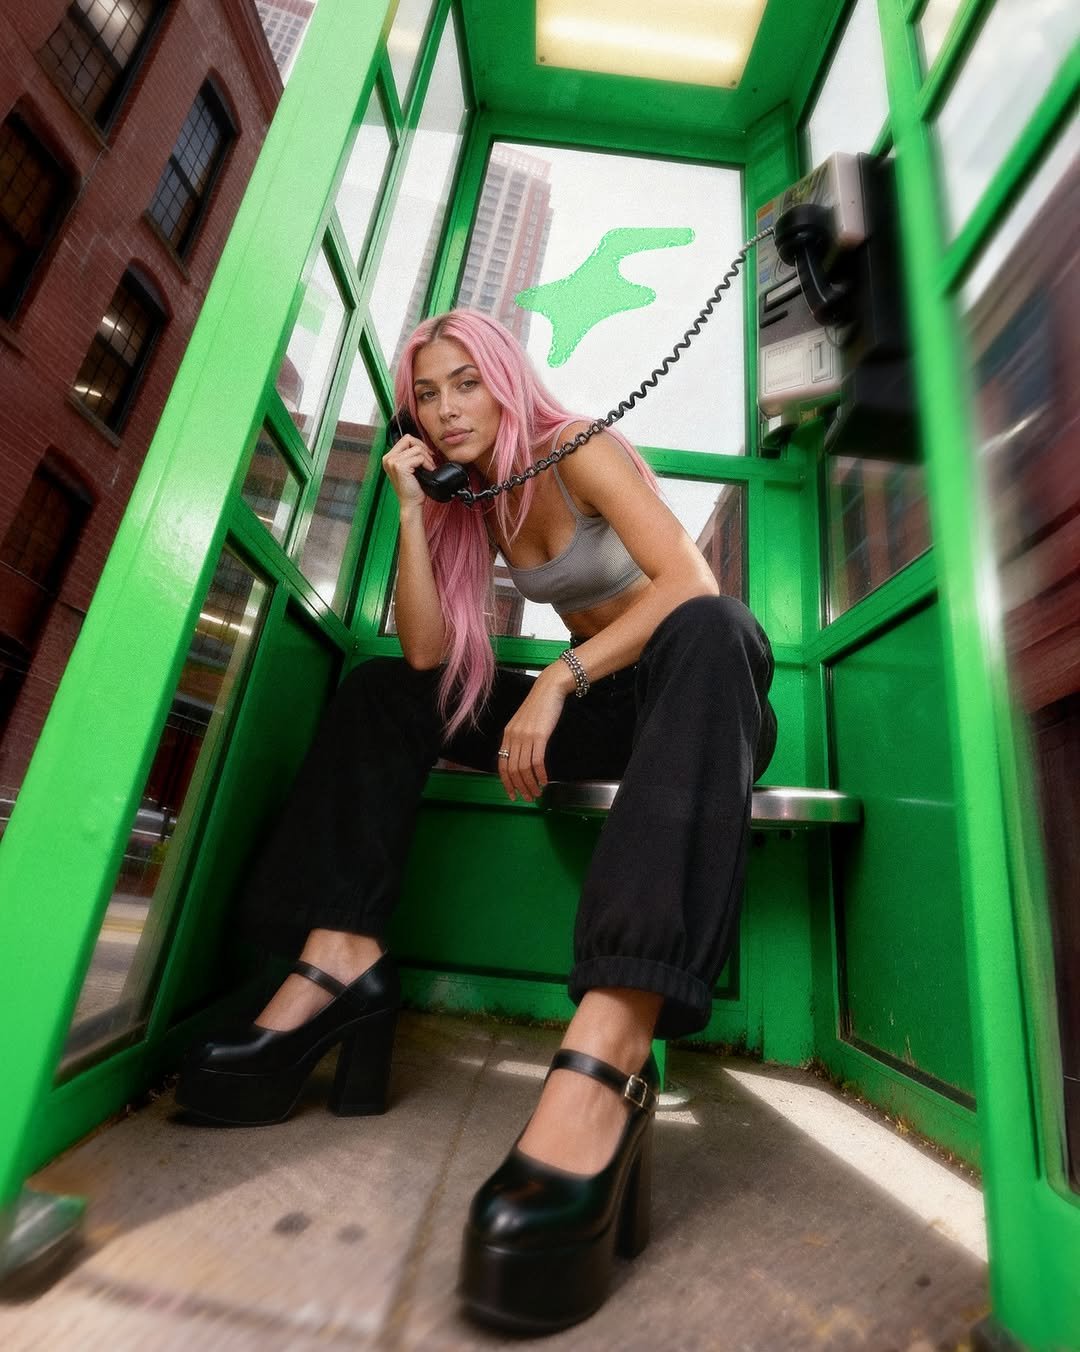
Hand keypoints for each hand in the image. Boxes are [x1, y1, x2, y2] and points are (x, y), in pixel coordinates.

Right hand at [382, 432, 434, 506]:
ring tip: (429, 468)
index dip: (418, 444)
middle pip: (409, 439)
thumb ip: (411, 455)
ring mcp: (393, 462)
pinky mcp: (400, 466)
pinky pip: (419, 457)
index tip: (426, 455)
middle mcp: (388, 458)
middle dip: (423, 448)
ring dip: (427, 458)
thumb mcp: (410, 468)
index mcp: (389, 457)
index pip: (405, 439)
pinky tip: (428, 471)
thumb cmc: (412, 488)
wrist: (411, 503)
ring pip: (416, 448)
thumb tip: (422, 445)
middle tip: (429, 461)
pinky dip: (427, 463)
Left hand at [497, 665, 572, 801]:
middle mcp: (513, 737)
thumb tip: (520, 760)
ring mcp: (526, 736)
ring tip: (537, 793)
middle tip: (529, 798)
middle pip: (512, 769)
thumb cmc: (538, 707)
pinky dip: (540, 774)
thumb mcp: (522, 723)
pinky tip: (545, 781)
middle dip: (520, 787)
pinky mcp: (540, 735)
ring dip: (530, 784)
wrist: (548, 690)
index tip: (513, 794)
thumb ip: (519, 739)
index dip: (506, 782)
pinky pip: (537, 760)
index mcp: (507, 735)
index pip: (502, 764)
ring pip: (524, 768)